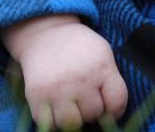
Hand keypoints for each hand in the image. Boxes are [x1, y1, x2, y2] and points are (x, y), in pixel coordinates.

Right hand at [2, 15, 128, 129]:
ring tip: (70, 103)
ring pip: (71, 124)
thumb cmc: (79, 47)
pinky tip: (55, 105)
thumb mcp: (102, 53)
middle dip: (89, 109)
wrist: (45, 33)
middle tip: (82, 96)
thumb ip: (111, 81)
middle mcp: (81, 78)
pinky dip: (52, 120)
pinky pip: (48, 124)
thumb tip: (112, 115)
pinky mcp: (37, 95)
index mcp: (102, 66)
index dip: (115, 110)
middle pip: (93, 114)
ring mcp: (58, 88)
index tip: (108, 107)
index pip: (117, 102)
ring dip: (72, 117)